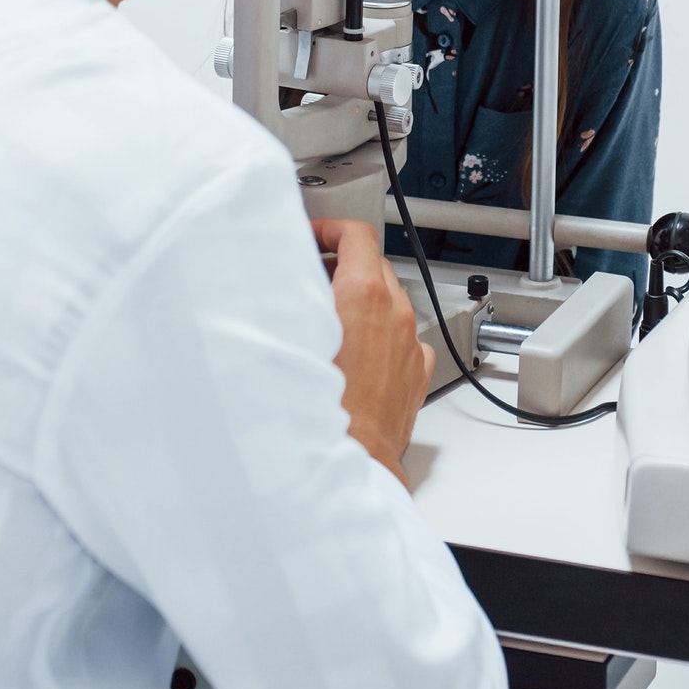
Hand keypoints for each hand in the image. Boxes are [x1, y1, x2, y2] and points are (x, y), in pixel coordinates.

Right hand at [312, 217, 432, 485]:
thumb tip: (273, 281)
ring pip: (389, 301)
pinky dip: (381, 333)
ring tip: (330, 317)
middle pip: (374, 264)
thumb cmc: (320, 408)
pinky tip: (355, 351)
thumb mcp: (289, 339)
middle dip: (343, 264)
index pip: (357, 234)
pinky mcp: (416, 371)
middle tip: (311, 276)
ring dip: (362, 300)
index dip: (332, 229)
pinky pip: (400, 336)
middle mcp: (394, 314)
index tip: (316, 236)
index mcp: (364, 296)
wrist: (352, 459)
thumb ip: (287, 300)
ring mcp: (409, 342)